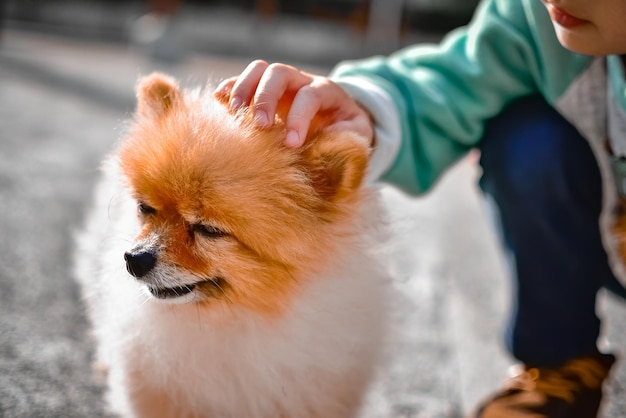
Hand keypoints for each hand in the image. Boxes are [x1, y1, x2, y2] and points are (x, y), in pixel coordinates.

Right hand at [215, 60, 373, 147]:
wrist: (340, 124)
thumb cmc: (347, 135)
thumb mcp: (355, 138)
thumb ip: (346, 141)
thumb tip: (326, 150)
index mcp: (327, 91)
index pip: (310, 95)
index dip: (299, 118)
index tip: (291, 144)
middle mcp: (301, 81)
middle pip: (279, 73)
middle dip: (266, 98)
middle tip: (259, 126)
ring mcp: (280, 84)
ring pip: (259, 70)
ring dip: (244, 90)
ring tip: (234, 115)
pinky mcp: (263, 92)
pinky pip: (242, 81)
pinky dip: (229, 89)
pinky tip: (219, 104)